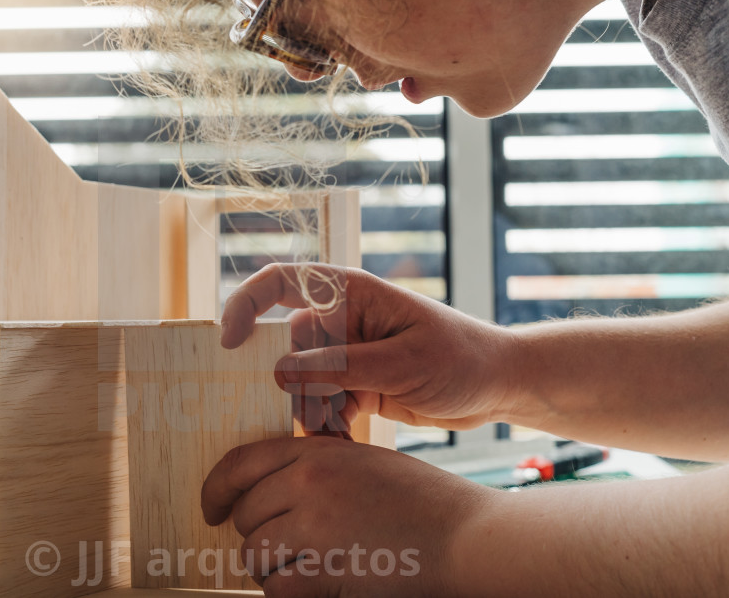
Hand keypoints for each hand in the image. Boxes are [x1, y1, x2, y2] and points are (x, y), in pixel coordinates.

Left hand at [201, 435, 491, 595]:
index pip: (239, 463)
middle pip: (245, 517)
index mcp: (316, 453)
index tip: (210, 509)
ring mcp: (314, 528)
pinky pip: (277, 588)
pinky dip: (290, 591)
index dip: (214, 490)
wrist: (467, 538)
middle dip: (259, 536)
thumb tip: (265, 491)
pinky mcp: (324, 571)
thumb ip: (314, 468)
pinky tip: (321, 583)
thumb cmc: (422, 502)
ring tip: (314, 564)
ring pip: (255, 555)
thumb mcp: (363, 463)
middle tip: (292, 546)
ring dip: (275, 568)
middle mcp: (307, 485)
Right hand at [221, 263, 517, 431]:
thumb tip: (277, 372)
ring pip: (299, 384)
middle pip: (285, 347)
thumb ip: (339, 367)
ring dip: (312, 412)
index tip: (229, 344)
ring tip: (342, 432)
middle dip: (290, 384)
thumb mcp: (401, 362)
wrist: (499, 386)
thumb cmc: (461, 357)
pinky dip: (326, 428)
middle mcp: (340, 320)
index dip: (245, 304)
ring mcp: (345, 355)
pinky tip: (345, 445)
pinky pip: (319, 406)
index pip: (280, 283)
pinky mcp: (353, 386)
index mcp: (349, 293)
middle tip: (314, 413)